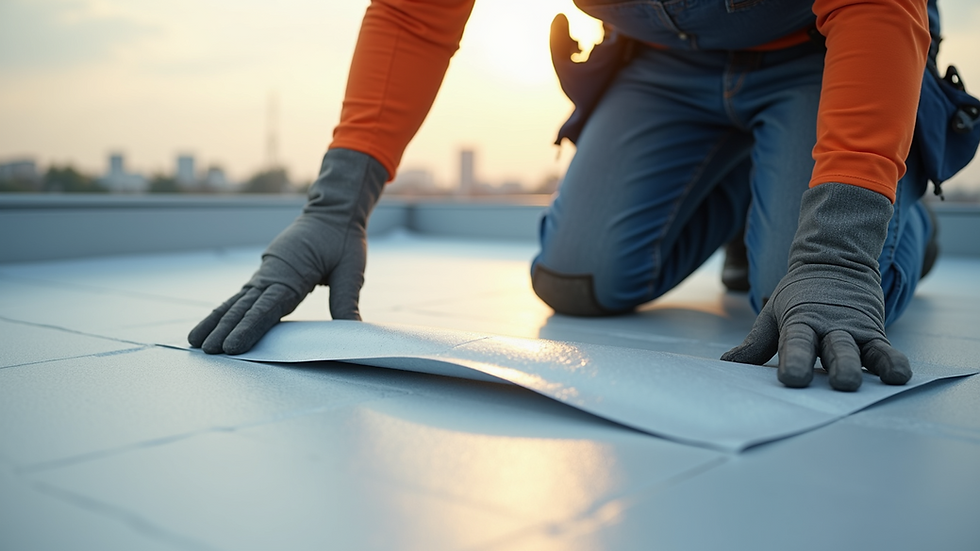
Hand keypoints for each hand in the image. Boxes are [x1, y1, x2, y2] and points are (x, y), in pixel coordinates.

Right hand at [188, 148, 386, 353]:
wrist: (333, 212)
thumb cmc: (343, 240)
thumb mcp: (351, 270)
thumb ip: (347, 301)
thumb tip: (352, 330)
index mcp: (293, 274)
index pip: (267, 308)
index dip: (249, 328)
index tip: (232, 346)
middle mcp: (273, 274)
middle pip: (244, 307)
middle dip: (224, 330)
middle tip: (206, 351)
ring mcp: (267, 273)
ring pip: (237, 301)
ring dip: (217, 321)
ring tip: (196, 340)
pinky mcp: (268, 273)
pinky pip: (243, 295)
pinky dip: (226, 309)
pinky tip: (213, 322)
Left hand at [721, 183, 911, 390]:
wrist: (835, 260)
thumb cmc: (799, 296)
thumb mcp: (774, 314)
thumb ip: (756, 343)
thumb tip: (727, 365)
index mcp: (800, 321)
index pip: (797, 342)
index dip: (795, 360)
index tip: (792, 379)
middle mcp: (830, 326)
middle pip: (835, 348)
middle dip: (838, 366)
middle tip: (841, 383)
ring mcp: (855, 330)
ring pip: (863, 350)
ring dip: (867, 366)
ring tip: (875, 381)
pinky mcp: (874, 333)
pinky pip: (885, 350)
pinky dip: (893, 362)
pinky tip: (900, 376)